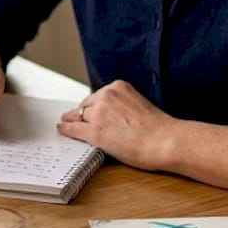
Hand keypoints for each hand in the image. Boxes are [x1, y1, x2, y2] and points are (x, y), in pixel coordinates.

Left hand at [57, 80, 176, 168]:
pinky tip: (62, 129)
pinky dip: (66, 129)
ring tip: (67, 123)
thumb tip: (110, 116)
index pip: (98, 95)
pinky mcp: (95, 132)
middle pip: (86, 105)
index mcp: (119, 86)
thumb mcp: (139, 104)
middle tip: (75, 118)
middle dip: (83, 113)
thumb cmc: (160, 128)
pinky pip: (74, 128)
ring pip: (79, 116)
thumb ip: (122, 105)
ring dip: (74, 120)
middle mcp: (106, 95)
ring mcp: (99, 113)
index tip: (86, 110)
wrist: (166, 141)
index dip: (92, 106)